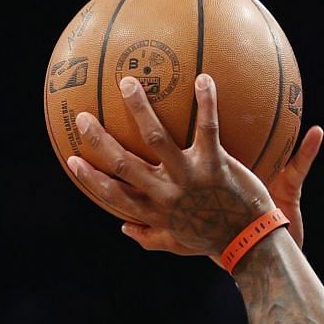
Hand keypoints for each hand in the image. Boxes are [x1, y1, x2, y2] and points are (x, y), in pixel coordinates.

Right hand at [67, 74, 275, 257]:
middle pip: (124, 165)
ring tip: (127, 83)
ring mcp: (190, 177)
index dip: (91, 179)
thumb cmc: (215, 241)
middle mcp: (167, 194)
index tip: (72, 161)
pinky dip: (206, 103)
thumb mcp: (178, 244)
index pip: (114, 195)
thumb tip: (124, 228)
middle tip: (84, 118)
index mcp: (156, 211)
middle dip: (101, 142)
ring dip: (139, 110)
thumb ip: (151, 238)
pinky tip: (203, 78)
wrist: (252, 243)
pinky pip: (208, 129)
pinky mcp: (216, 165)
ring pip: (157, 140)